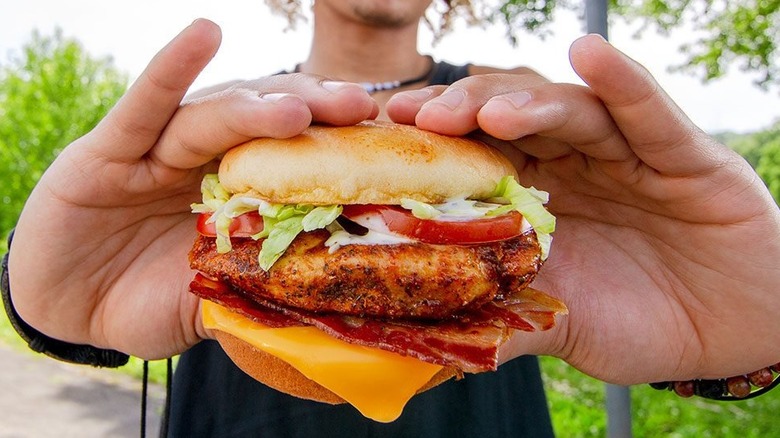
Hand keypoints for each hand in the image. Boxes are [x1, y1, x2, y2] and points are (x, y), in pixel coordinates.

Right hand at [8, 19, 376, 359]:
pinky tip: (202, 34)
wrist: (68, 312)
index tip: (387, 143)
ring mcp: (157, 150)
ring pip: (214, 115)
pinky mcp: (106, 150)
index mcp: (239, 193)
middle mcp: (206, 161)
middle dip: (314, 111)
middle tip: (360, 108)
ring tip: (298, 108)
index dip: (339, 146)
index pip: (296, 157)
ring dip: (256, 105)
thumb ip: (257, 289)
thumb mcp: (213, 300)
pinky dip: (169, 71)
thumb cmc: (146, 301)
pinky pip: (142, 106)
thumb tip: (325, 302)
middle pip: (266, 122)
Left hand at [386, 34, 779, 383]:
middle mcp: (574, 165)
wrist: (733, 333)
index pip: (476, 154)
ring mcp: (626, 154)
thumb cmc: (642, 321)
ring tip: (489, 112)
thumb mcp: (562, 325)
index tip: (383, 138)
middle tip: (420, 118)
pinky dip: (624, 85)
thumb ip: (505, 321)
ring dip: (527, 102)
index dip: (432, 143)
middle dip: (464, 112)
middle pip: (512, 119)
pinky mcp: (684, 157)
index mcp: (537, 198)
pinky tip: (591, 55)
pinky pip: (650, 115)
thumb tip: (430, 346)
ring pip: (570, 111)